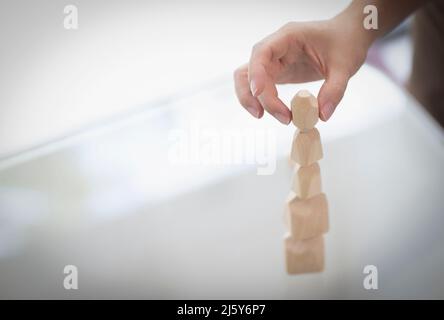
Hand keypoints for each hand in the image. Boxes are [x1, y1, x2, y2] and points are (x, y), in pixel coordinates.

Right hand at [234, 18, 368, 123]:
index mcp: (288, 37)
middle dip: (255, 95)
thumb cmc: (345, 42)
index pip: (261, 52)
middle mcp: (276, 48)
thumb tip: (321, 115)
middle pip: (250, 69)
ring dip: (250, 98)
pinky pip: (260, 86)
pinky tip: (275, 112)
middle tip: (273, 116)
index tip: (259, 93)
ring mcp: (275, 60)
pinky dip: (261, 100)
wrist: (348, 36)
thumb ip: (334, 90)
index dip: (256, 73)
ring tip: (263, 116)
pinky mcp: (278, 72)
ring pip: (248, 79)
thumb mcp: (345, 66)